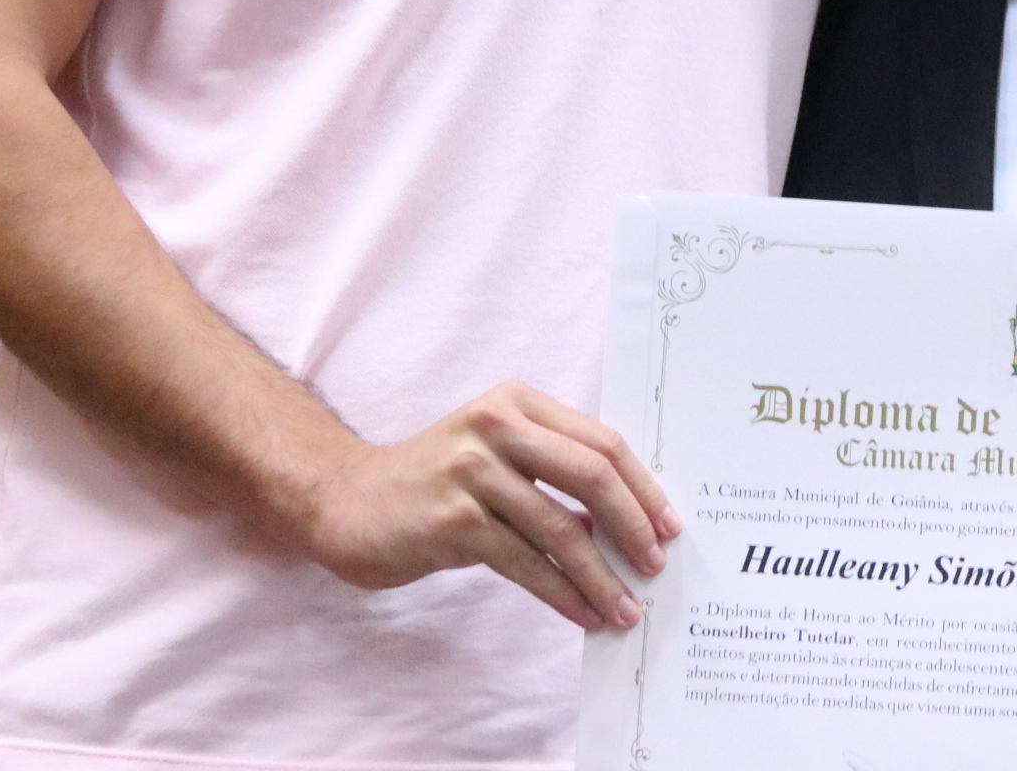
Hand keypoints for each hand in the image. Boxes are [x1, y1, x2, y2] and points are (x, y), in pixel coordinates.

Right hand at [294, 381, 682, 629]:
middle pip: (590, 474)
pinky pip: (525, 562)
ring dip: (600, 575)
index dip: (642, 486)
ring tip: (624, 608)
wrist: (347, 501)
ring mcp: (471, 471)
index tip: (669, 525)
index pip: (601, 441)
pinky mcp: (451, 520)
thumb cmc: (436, 483)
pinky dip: (561, 593)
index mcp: (517, 402)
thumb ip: (553, 471)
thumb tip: (625, 522)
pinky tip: (581, 613)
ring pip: (560, 528)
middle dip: (632, 525)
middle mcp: (496, 425)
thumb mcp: (496, 456)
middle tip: (654, 566)